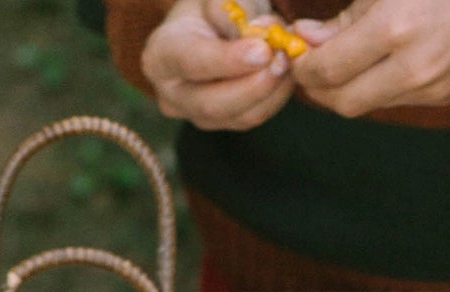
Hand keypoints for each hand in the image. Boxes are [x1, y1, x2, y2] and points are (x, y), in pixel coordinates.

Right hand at [143, 0, 313, 130]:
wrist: (212, 24)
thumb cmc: (213, 5)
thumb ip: (229, 10)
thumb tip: (255, 35)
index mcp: (160, 55)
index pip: (191, 62)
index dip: (227, 60)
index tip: (262, 50)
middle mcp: (172, 94)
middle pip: (212, 104)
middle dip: (253, 85)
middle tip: (282, 59)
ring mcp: (196, 115)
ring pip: (238, 116)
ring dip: (272, 89)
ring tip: (288, 57)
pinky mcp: (223, 122)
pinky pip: (253, 117)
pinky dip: (276, 95)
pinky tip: (287, 72)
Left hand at [290, 0, 449, 115]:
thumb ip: (344, 18)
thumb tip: (304, 39)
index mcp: (395, 27)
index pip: (329, 69)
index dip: (304, 67)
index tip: (297, 56)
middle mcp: (413, 66)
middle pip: (343, 101)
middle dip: (320, 89)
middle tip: (312, 68)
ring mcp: (431, 87)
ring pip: (368, 105)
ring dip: (348, 89)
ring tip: (343, 63)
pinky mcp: (444, 96)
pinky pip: (396, 101)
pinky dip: (379, 87)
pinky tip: (380, 64)